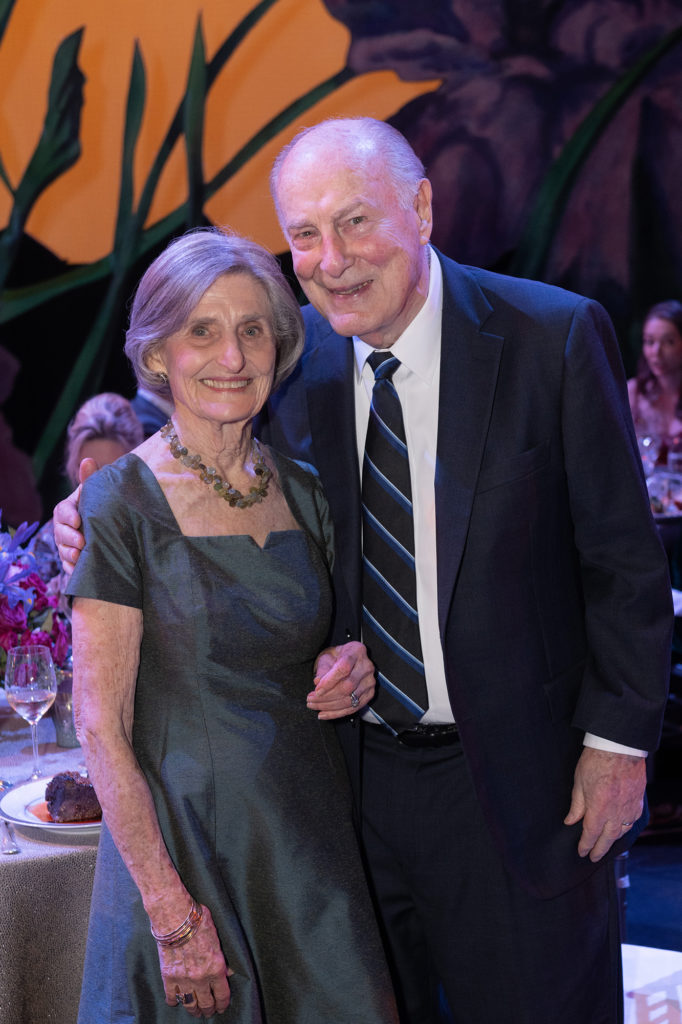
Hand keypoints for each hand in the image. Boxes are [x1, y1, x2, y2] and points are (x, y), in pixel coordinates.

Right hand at [53, 458, 97, 574]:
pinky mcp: (73, 560)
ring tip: (80, 556)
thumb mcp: (97, 492)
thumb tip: (88, 460)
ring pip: (63, 550)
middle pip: (60, 533)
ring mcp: (66, 545)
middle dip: (69, 538)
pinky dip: (73, 568)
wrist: (113, 526)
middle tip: (82, 542)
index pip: (62, 511)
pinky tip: (79, 569)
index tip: (78, 520)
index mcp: (68, 509)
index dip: (68, 516)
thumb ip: (91, 479)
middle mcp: (63, 527)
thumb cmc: (101, 505)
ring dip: (70, 554)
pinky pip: (69, 566)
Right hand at [159, 904, 231, 1017]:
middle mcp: (201, 978)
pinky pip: (171, 997)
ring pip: (190, 1004)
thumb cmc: (198, 921)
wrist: (176, 917)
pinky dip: (174, 1001)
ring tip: (195, 1011)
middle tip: (209, 1011)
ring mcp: (184, 979)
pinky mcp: (168, 977)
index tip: (222, 1007)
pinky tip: (177, 1001)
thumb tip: (227, 970)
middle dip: (209, 1010)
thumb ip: (222, 956)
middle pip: (206, 1003)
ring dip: (194, 1010)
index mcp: (216, 967)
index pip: (222, 995)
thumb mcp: (217, 936)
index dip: (223, 1004)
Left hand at [308, 641, 375, 719]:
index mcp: (356, 651)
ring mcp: (370, 681)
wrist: (349, 660)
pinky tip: (324, 713)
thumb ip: (323, 669)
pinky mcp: (369, 694)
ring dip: (329, 706)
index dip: (329, 681)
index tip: (316, 690)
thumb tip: (317, 682)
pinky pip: (353, 708)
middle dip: (326, 697)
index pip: (344, 668)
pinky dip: (337, 713)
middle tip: (310, 700)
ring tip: (314, 706)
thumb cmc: (336, 657)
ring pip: (350, 699)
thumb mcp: (327, 657)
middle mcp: (366, 666)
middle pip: (348, 686)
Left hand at [564, 747, 645, 860]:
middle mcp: (616, 812)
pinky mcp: (638, 800)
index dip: (585, 845)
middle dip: (599, 850)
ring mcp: (629, 807)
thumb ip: (576, 805)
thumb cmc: (596, 760)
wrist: (619, 746)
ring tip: (606, 846)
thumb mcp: (579, 782)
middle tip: (593, 858)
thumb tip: (570, 821)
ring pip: (622, 831)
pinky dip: (626, 828)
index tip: (581, 852)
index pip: (591, 834)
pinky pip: (633, 820)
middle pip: (608, 838)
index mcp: (599, 808)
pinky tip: (622, 829)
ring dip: (613, 841)